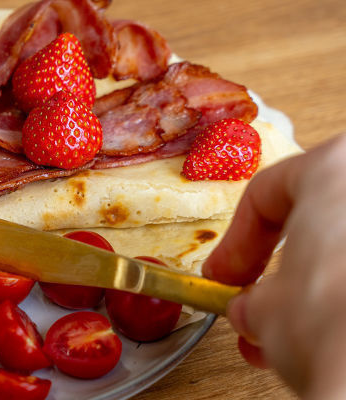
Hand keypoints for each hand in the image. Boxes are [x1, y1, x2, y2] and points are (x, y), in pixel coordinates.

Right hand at [203, 134, 345, 398]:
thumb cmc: (335, 323)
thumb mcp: (264, 309)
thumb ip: (255, 299)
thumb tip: (256, 309)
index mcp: (334, 168)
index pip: (265, 194)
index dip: (234, 245)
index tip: (224, 275)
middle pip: (321, 218)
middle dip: (286, 268)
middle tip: (262, 300)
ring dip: (321, 287)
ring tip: (295, 331)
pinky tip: (333, 332)